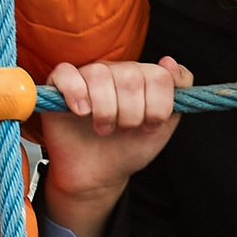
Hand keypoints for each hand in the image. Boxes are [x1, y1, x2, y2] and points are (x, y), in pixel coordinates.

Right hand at [35, 54, 192, 220]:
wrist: (97, 174)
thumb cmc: (127, 149)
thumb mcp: (163, 126)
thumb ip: (178, 95)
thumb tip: (170, 62)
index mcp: (141, 77)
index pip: (159, 76)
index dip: (158, 106)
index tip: (149, 126)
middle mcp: (115, 71)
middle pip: (130, 77)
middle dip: (131, 114)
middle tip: (124, 130)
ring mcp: (86, 76)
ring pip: (100, 75)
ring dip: (105, 111)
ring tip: (103, 129)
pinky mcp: (59, 85)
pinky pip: (66, 74)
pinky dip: (75, 94)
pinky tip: (81, 112)